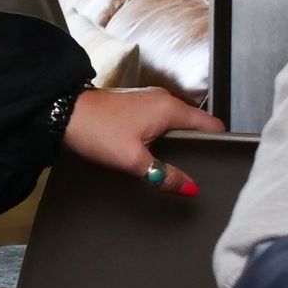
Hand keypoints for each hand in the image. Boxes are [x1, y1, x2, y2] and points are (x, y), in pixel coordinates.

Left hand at [61, 87, 223, 196]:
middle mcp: (163, 99)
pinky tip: (158, 153)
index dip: (219, 143)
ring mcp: (149, 99)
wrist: (65, 112)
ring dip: (181, 140)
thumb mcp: (134, 160)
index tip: (223, 162)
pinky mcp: (136, 104)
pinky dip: (165, 135)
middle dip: (200, 145)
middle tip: (202, 170)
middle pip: (195, 123)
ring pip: (177, 122)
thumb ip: (165, 175)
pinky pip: (162, 119)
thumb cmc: (98, 131)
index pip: (210, 124)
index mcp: (170, 108)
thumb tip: (191, 188)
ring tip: (181, 165)